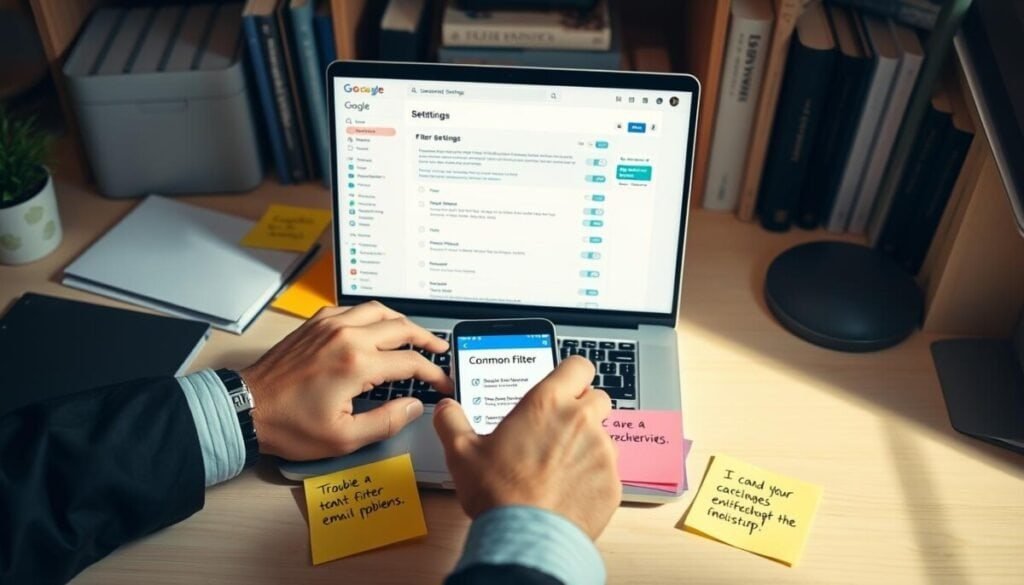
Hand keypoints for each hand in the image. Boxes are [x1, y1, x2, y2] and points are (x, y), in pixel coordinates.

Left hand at [240, 301, 452, 460]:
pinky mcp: (315, 323)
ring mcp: (329, 325)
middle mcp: (346, 336)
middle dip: (427, 339)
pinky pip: (353, 309)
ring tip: (415, 334)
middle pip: (401, 327)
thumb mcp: (343, 437)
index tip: (443, 383)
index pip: (410, 362)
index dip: (434, 374)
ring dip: (402, 321)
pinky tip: (376, 328)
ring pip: (379, 310)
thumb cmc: (289, 425)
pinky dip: (372, 316)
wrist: (247, 408)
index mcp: (356, 363)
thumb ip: (386, 421)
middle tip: (440, 351)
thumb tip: (412, 406)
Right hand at [433, 356, 619, 539]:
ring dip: (587, 443)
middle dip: (582, 407)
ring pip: (604, 435)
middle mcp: (580, 421)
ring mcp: (601, 451)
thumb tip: (446, 408)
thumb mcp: (461, 452)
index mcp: (546, 403)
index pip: (578, 366)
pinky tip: (568, 489)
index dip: (572, 374)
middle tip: (558, 427)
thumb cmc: (498, 493)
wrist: (527, 538)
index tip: (563, 385)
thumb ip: (452, 421)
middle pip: (597, 397)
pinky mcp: (612, 482)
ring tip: (559, 465)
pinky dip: (592, 476)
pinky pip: (607, 469)